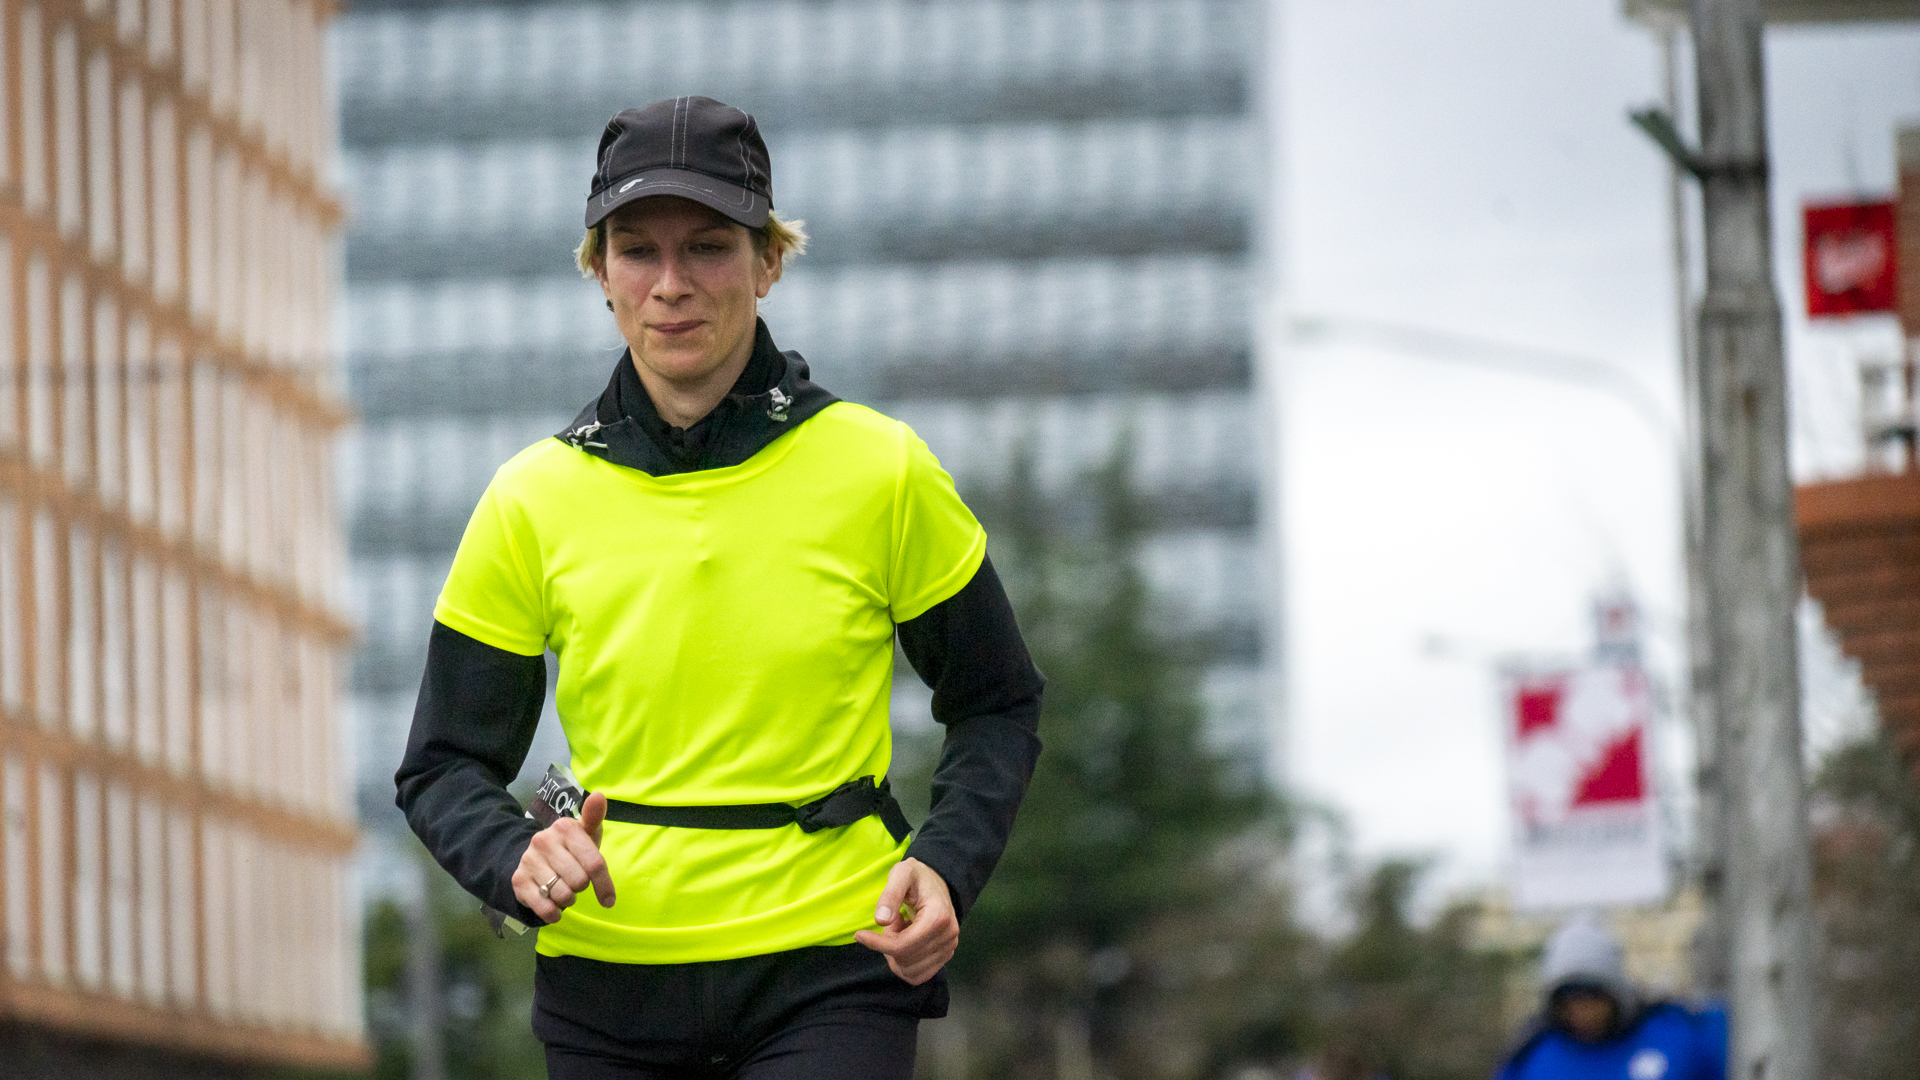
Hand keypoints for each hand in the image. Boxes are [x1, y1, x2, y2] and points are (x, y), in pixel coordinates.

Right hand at [512, 791, 615, 923]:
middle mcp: (544, 840)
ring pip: (563, 895)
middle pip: (579, 881)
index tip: (608, 900)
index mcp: (565, 828)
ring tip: (563, 890)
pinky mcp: (518, 880)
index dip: (604, 885)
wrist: (533, 858)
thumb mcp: (586, 833)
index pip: (594, 864)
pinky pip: (545, 908)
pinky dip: (554, 913)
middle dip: (581, 888)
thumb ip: (594, 817)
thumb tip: (599, 795)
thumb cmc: (570, 848)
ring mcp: (529, 860)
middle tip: (575, 881)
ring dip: (568, 900)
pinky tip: (554, 906)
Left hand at [854, 858, 957, 984]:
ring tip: (899, 930)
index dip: (878, 944)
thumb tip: (881, 920)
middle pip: (905, 960)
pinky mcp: (945, 956)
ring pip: (910, 972)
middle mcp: (948, 937)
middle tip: (890, 922)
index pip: (903, 946)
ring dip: (896, 955)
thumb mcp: (900, 874)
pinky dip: (905, 963)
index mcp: (938, 917)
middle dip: (888, 945)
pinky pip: (918, 975)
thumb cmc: (916, 876)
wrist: (936, 881)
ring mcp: (948, 948)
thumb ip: (890, 894)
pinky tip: (905, 941)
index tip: (859, 934)